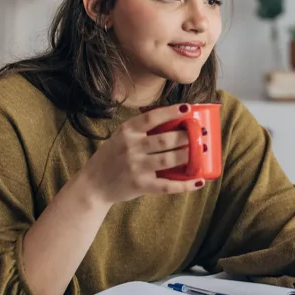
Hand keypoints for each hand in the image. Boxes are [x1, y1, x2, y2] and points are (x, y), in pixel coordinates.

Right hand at [79, 103, 204, 204]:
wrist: (93, 185)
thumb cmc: (111, 158)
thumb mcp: (120, 137)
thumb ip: (140, 130)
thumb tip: (173, 119)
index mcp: (126, 132)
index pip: (151, 118)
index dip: (171, 112)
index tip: (187, 108)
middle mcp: (131, 147)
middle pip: (165, 139)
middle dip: (186, 136)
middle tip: (199, 134)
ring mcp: (136, 167)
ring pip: (169, 160)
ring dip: (188, 155)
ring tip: (200, 151)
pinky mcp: (141, 185)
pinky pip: (168, 185)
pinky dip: (186, 184)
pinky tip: (199, 180)